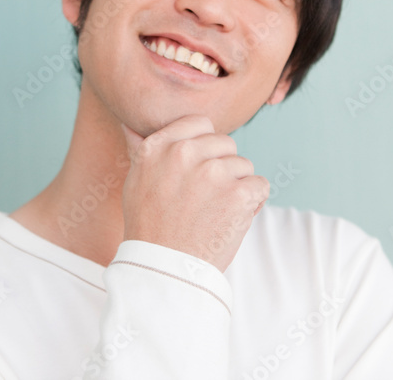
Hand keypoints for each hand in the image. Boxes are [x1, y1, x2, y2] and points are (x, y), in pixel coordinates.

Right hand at [120, 115, 268, 272]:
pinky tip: (232, 219)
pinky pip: (260, 185)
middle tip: (206, 198)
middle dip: (222, 168)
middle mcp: (184, 153)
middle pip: (225, 144)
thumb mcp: (135, 182)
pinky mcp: (238, 193)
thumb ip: (140, 149)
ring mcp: (213, 172)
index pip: (199, 123)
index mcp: (158, 146)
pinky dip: (253, 203)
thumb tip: (131, 125)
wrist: (166, 270)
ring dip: (237, 187)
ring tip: (215, 213)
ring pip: (244, 165)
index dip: (205, 145)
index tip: (199, 168)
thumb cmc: (150, 228)